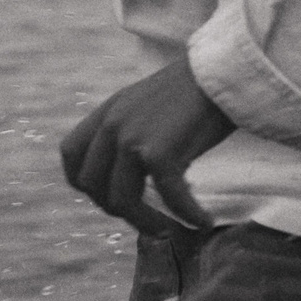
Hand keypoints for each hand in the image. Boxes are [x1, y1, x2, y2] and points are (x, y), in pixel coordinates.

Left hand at [60, 57, 234, 233]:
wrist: (230, 70)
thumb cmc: (204, 88)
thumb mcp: (154, 103)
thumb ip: (137, 126)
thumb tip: (143, 163)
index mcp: (109, 111)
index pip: (71, 154)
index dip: (85, 182)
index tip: (110, 196)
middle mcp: (113, 125)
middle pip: (93, 184)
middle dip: (116, 209)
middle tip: (146, 219)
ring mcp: (133, 139)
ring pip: (123, 199)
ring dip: (147, 222)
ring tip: (170, 230)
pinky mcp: (161, 152)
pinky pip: (168, 196)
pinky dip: (186, 214)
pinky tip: (203, 220)